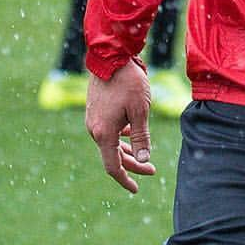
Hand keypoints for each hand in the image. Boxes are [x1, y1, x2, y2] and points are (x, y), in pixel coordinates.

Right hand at [85, 60, 157, 193]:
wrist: (110, 56)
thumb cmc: (128, 82)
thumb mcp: (140, 110)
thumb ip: (141, 137)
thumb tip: (144, 160)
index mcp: (104, 133)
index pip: (113, 166)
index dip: (126, 179)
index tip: (136, 189)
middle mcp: (94, 129)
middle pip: (113, 155)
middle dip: (133, 164)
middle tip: (152, 169)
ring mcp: (93, 119)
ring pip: (111, 142)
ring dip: (127, 150)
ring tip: (144, 154)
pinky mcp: (94, 109)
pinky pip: (107, 130)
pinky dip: (120, 136)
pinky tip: (130, 132)